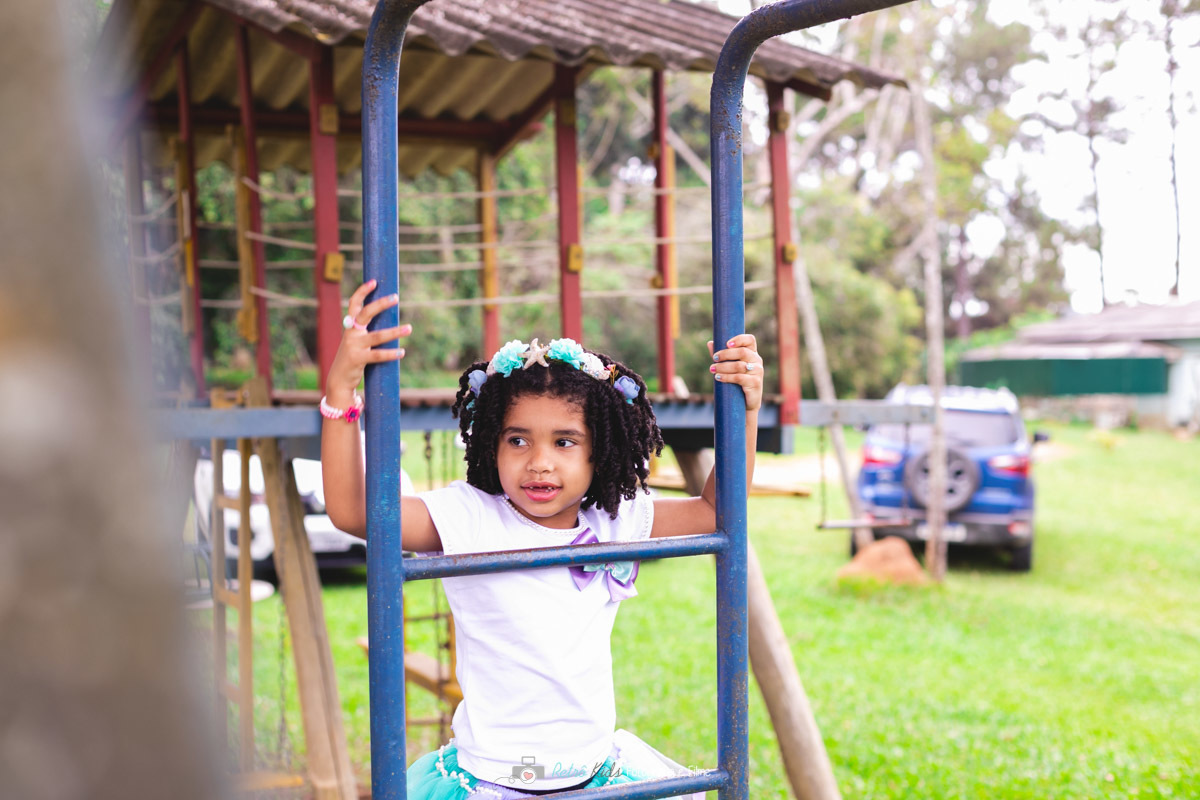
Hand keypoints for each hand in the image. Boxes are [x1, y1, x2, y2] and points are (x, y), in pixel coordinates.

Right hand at [325, 279, 410, 404]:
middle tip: (396, 297)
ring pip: (377, 336)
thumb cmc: (353, 356)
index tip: (374, 282)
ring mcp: (353, 345)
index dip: (362, 291)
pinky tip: (402, 352)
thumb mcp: (356, 340)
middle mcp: (351, 333)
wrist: (339, 379)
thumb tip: (386, 316)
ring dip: (395, 332)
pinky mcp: (358, 359)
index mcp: (350, 326)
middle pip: (366, 313)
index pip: (354, 304)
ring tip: (409, 328)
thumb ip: (365, 329)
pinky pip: (378, 355)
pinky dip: (391, 353)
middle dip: (381, 304)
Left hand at [708, 333, 762, 411]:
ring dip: (723, 367)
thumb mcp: (729, 367)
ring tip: (712, 369)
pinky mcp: (755, 383)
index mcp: (752, 353)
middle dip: (726, 354)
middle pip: (742, 352)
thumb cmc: (736, 383)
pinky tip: (718, 377)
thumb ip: (721, 356)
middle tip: (714, 358)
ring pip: (739, 365)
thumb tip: (710, 343)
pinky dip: (727, 377)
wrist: (745, 404)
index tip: (727, 343)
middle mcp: (757, 361)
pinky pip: (739, 377)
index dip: (739, 339)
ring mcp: (757, 371)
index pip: (750, 340)